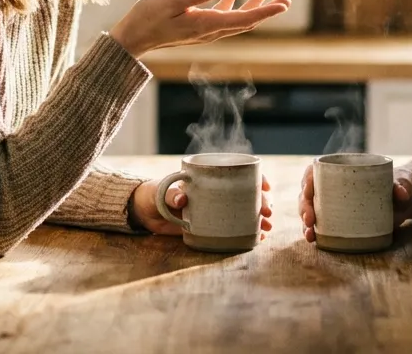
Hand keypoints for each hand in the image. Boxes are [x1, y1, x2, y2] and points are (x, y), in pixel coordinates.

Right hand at [109, 0, 291, 58]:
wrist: (132, 38)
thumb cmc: (148, 18)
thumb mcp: (172, 1)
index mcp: (207, 25)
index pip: (244, 19)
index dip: (266, 11)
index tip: (284, 5)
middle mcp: (210, 31)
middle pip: (246, 21)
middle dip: (266, 10)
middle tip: (286, 1)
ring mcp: (204, 30)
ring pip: (236, 17)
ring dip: (252, 3)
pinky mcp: (197, 25)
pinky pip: (221, 14)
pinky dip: (231, 0)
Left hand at [129, 175, 274, 238]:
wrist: (143, 212)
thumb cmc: (153, 194)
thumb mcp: (160, 191)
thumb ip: (170, 194)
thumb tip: (183, 198)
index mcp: (209, 176)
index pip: (239, 172)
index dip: (257, 178)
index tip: (266, 187)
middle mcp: (217, 192)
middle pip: (248, 193)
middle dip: (263, 202)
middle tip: (268, 213)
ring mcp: (216, 209)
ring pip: (245, 211)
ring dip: (260, 219)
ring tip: (267, 229)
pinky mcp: (211, 226)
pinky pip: (234, 228)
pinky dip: (248, 232)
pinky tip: (259, 238)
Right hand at [298, 163, 411, 242]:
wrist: (405, 202)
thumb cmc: (401, 185)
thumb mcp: (403, 182)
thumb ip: (404, 185)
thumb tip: (402, 194)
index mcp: (343, 169)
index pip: (317, 170)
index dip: (307, 179)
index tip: (308, 191)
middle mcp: (333, 186)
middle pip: (309, 192)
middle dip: (304, 206)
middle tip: (310, 219)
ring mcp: (333, 203)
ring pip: (310, 209)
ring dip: (305, 222)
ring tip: (310, 235)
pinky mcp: (337, 219)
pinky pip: (320, 224)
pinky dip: (313, 231)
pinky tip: (313, 240)